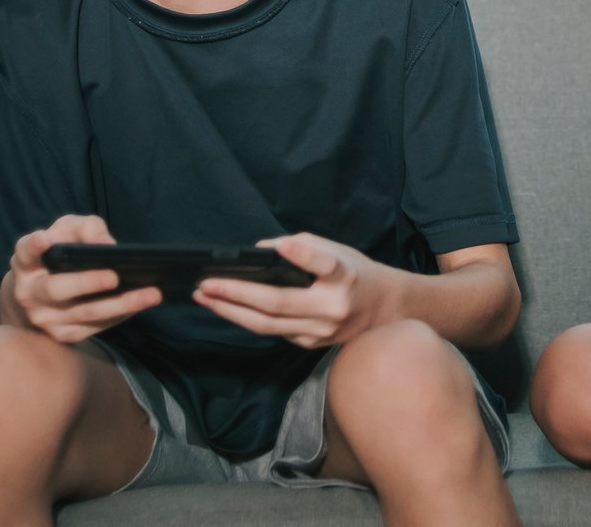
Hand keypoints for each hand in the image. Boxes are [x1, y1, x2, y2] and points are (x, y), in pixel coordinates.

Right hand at [0, 214, 161, 342]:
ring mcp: (45, 318)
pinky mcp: (63, 335)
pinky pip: (97, 325)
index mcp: (26, 262)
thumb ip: (85, 229)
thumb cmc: (57, 255)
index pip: (26, 252)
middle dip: (86, 282)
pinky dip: (122, 314)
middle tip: (114, 276)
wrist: (37, 296)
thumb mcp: (67, 233)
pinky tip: (142, 303)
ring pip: (85, 313)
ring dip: (120, 304)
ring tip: (151, 293)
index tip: (44, 239)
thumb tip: (107, 245)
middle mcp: (29, 293)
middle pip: (56, 289)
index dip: (34, 246)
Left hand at [193, 232, 401, 349]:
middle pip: (278, 304)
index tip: (281, 246)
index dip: (302, 255)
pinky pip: (274, 331)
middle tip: (207, 284)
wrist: (383, 309)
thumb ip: (301, 246)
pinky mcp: (311, 345)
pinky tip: (228, 308)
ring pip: (268, 325)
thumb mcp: (335, 250)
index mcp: (344, 276)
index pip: (324, 264)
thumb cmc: (354, 272)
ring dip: (232, 311)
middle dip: (237, 294)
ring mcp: (321, 332)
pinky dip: (248, 319)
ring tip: (206, 298)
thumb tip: (260, 251)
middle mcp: (333, 307)